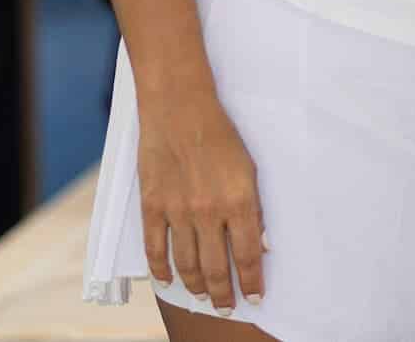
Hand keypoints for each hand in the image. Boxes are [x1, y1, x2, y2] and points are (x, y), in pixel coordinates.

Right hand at [138, 90, 266, 312]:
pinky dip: (161, 269)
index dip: (251, 282)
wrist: (180, 108)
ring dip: (196, 286)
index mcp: (238, 201)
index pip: (247, 256)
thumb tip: (262, 244)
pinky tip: (167, 280)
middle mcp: (208, 212)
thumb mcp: (250, 168)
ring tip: (202, 296)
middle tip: (225, 307)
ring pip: (186, 264)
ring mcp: (177, 211)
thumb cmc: (220, 134)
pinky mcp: (152, 205)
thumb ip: (254, 209)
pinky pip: (154, 248)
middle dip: (223, 294)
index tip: (254, 298)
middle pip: (215, 268)